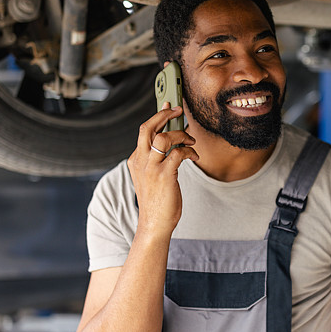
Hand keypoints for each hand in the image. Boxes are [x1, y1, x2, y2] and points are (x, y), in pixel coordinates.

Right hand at [127, 101, 198, 236]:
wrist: (154, 223)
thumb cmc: (157, 201)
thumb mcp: (151, 176)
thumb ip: (156, 159)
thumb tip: (173, 140)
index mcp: (136, 160)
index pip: (144, 131)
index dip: (158, 117)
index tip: (168, 107)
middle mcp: (140, 161)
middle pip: (148, 127)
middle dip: (164, 115)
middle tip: (178, 111)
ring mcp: (151, 168)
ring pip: (164, 137)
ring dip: (181, 134)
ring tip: (190, 140)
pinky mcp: (164, 176)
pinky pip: (178, 153)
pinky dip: (189, 151)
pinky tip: (194, 156)